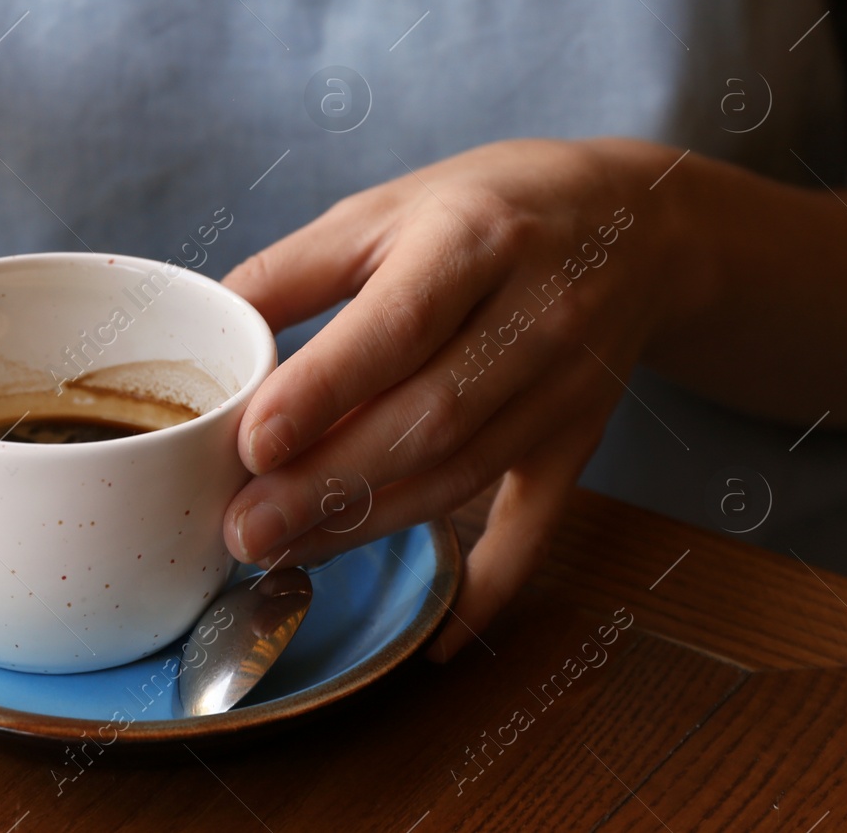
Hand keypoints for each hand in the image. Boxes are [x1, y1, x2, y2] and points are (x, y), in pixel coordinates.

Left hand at [220, 138, 702, 658]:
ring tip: (282, 553)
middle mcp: (533, 317)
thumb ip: (292, 271)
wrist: (636, 220)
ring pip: (463, 476)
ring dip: (369, 527)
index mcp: (472, 241)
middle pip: (428, 419)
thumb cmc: (486, 208)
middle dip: (328, 485)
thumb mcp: (384, 208)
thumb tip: (211, 340)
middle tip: (243, 529)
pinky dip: (492, 586)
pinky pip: (538, 526)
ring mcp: (564, 389)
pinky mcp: (579, 441)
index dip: (325, 390)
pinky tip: (437, 638)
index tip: (252, 443)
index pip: (397, 327)